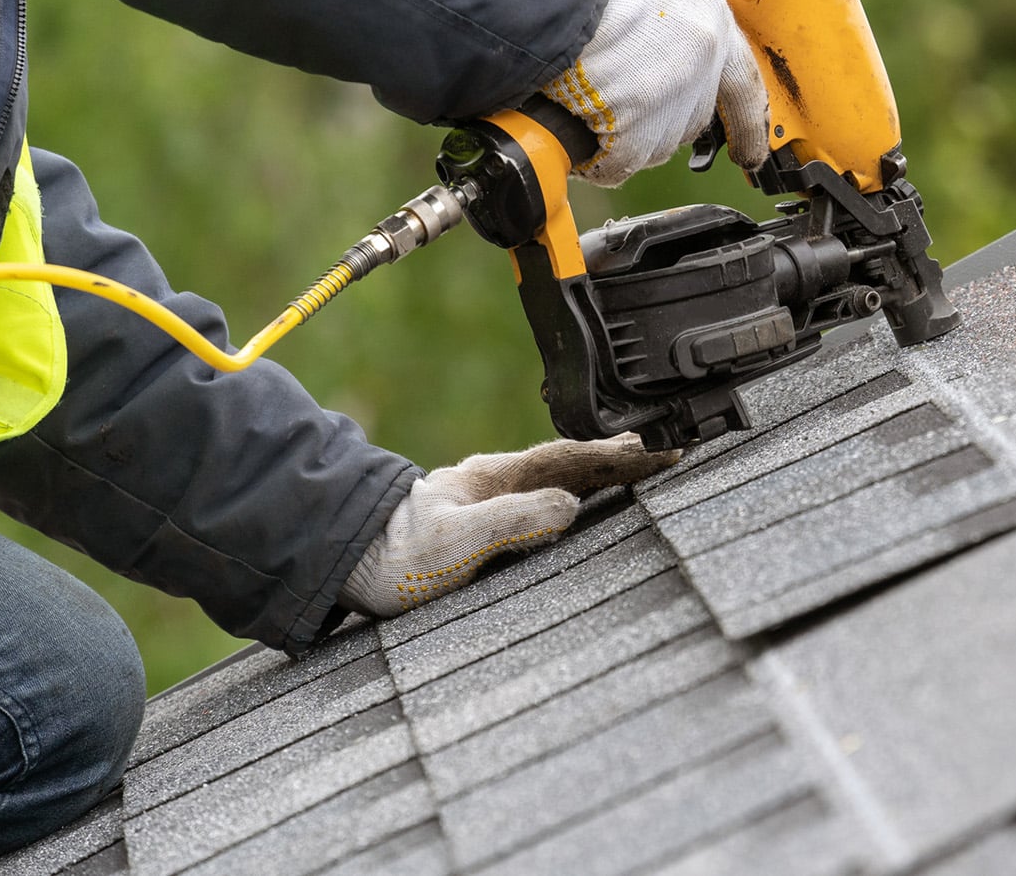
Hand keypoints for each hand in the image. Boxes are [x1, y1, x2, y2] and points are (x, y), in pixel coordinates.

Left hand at [338, 435, 679, 615]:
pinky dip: (579, 496)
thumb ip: (513, 522)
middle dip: (624, 459)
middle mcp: (497, 483)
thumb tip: (570, 506)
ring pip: (561, 480)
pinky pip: (546, 502)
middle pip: (574, 464)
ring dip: (604, 476)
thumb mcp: (456, 541)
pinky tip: (589, 506)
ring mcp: (490, 502)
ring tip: (645, 471)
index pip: (573, 460)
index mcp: (496, 478)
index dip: (621, 458)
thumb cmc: (393, 558)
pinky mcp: (484, 526)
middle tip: (672, 452)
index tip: (662, 452)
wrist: (343, 564)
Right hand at [542, 0, 769, 187]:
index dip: (748, 122)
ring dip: (619, 139)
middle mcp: (702, 57)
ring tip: (582, 101)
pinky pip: (620, 164)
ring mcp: (673, 94)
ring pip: (655, 146)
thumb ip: (667, 28)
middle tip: (612, 103)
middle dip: (653, 122)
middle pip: (689, 120)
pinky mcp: (638, 125)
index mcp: (708, 17)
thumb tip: (656, 62)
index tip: (752, 151)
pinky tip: (575, 129)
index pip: (743, 83)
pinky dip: (595, 158)